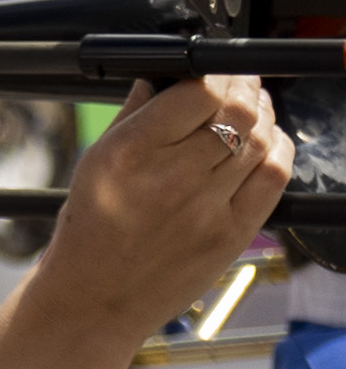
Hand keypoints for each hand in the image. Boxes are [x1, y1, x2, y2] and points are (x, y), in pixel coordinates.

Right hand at [34, 78, 294, 342]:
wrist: (96, 298)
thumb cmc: (88, 232)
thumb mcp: (92, 164)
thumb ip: (129, 117)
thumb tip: (158, 80)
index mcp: (130, 153)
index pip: (196, 93)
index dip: (215, 74)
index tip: (215, 70)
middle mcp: (172, 177)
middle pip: (236, 113)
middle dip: (245, 88)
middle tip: (241, 81)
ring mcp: (208, 207)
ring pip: (261, 142)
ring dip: (265, 116)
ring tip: (256, 107)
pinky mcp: (233, 233)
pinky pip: (274, 179)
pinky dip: (280, 152)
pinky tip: (270, 142)